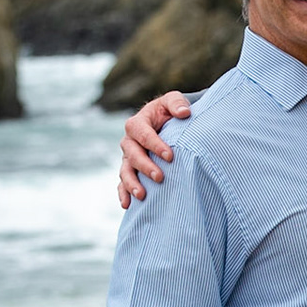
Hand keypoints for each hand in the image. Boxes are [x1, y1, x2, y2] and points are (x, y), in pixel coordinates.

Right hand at [118, 91, 192, 206]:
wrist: (166, 121)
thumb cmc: (171, 111)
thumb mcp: (174, 101)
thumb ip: (177, 103)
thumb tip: (184, 113)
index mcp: (138, 123)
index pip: (142, 133)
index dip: (154, 144)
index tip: (170, 156)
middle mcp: (130, 141)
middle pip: (132, 154)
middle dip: (145, 166)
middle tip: (160, 177)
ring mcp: (128, 157)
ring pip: (125, 171)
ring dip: (131, 183)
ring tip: (142, 195)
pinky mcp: (130, 169)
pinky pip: (122, 182)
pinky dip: (123, 193)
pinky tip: (127, 205)